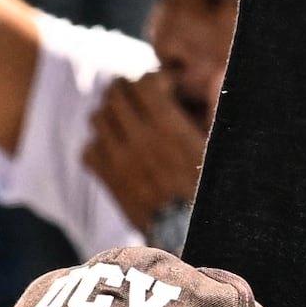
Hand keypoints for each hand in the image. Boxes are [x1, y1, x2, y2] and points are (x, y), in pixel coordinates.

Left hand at [84, 69, 212, 230]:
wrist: (189, 233)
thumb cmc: (209, 189)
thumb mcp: (217, 146)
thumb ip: (215, 106)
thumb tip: (215, 73)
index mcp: (169, 128)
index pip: (145, 82)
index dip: (155, 80)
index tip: (166, 89)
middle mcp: (139, 140)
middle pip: (116, 93)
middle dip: (129, 91)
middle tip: (141, 101)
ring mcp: (119, 161)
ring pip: (97, 118)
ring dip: (111, 116)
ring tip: (128, 124)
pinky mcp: (109, 181)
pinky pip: (88, 150)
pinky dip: (98, 146)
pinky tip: (117, 151)